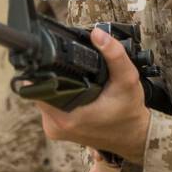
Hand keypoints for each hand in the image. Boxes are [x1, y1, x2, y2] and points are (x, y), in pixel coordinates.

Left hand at [36, 27, 149, 162]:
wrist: (132, 137)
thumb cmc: (129, 112)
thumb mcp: (126, 80)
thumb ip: (114, 55)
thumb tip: (98, 34)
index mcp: (66, 117)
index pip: (39, 86)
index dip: (42, 68)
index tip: (50, 56)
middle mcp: (55, 126)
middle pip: (38, 90)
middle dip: (50, 75)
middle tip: (64, 63)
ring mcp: (54, 130)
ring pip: (42, 97)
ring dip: (53, 85)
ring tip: (70, 77)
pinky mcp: (56, 131)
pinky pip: (48, 107)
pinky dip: (57, 96)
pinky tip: (70, 89)